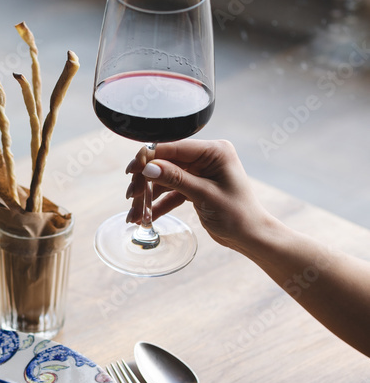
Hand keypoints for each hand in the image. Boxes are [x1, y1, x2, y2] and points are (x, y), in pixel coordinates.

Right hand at [125, 139, 276, 252]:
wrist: (250, 236)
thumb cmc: (237, 215)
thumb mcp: (205, 195)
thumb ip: (176, 179)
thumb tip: (149, 167)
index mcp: (214, 151)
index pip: (174, 147)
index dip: (149, 157)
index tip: (132, 171)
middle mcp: (206, 157)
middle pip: (165, 163)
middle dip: (146, 181)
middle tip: (131, 197)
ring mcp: (200, 172)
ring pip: (165, 178)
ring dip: (149, 196)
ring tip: (135, 213)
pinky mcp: (195, 186)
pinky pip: (171, 191)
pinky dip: (159, 204)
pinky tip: (147, 217)